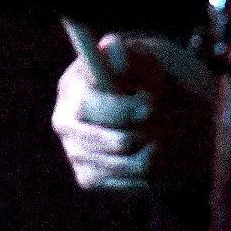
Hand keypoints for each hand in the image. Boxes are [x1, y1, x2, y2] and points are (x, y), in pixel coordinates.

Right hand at [51, 33, 212, 191]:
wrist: (146, 110)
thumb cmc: (143, 79)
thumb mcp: (143, 63)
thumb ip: (131, 58)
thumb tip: (112, 47)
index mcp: (72, 88)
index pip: (90, 106)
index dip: (124, 109)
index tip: (152, 104)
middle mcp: (65, 122)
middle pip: (113, 142)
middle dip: (147, 133)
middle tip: (166, 124)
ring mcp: (74, 152)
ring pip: (126, 165)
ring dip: (155, 152)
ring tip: (165, 135)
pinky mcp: (87, 177)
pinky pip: (127, 183)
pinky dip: (148, 171)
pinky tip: (152, 151)